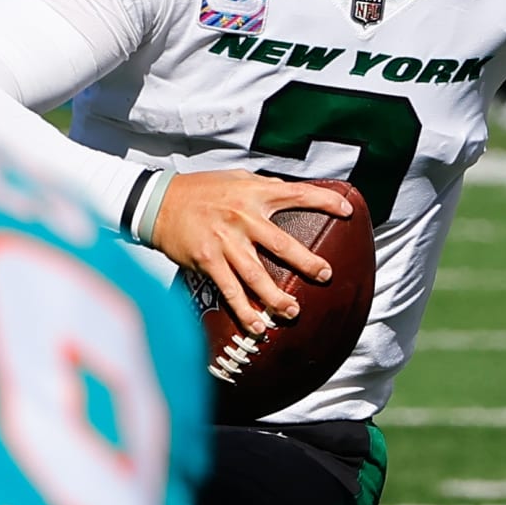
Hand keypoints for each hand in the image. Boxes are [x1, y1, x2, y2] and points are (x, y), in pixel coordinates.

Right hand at [152, 171, 349, 334]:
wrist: (159, 203)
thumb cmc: (201, 190)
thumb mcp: (236, 178)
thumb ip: (263, 186)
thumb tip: (290, 190)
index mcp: (254, 193)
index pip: (297, 194)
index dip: (325, 202)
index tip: (346, 212)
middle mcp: (242, 217)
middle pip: (282, 244)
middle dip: (307, 262)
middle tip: (325, 275)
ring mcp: (225, 241)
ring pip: (257, 275)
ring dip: (276, 297)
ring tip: (293, 312)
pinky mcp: (208, 260)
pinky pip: (230, 291)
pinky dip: (244, 311)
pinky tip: (257, 325)